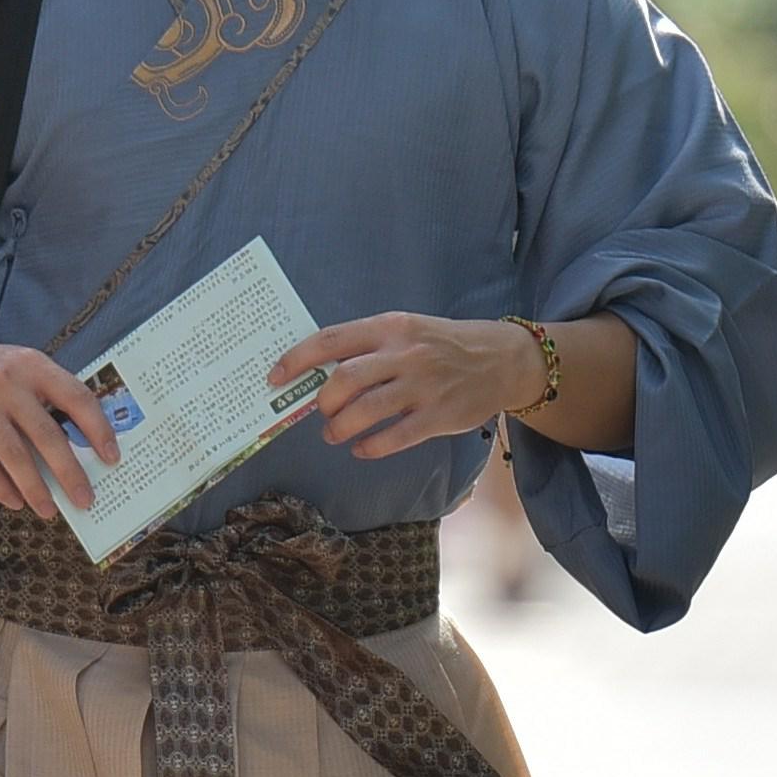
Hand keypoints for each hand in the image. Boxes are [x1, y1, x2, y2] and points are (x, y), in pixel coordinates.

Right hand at [0, 319, 118, 522]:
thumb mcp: (24, 366)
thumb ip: (51, 396)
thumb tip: (84, 444)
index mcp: (33, 366)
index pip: (76, 398)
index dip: (98, 429)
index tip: (112, 457)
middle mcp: (6, 384)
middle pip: (46, 435)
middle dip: (69, 473)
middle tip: (85, 499)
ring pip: (14, 456)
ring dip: (35, 489)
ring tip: (49, 509)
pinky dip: (1, 487)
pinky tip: (15, 501)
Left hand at [273, 312, 527, 459]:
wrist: (501, 359)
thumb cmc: (442, 344)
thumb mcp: (406, 329)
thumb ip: (368, 346)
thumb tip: (319, 371)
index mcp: (390, 327)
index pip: (331, 340)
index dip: (296, 360)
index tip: (274, 377)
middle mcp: (405, 353)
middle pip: (345, 380)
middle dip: (323, 403)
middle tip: (322, 413)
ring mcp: (423, 386)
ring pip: (365, 412)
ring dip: (340, 429)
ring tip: (335, 435)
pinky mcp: (439, 416)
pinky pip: (394, 438)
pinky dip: (369, 448)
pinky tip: (362, 449)